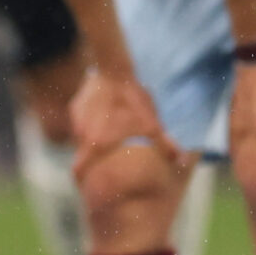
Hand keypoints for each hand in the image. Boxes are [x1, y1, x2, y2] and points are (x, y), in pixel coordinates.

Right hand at [67, 63, 185, 187]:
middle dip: (89, 163)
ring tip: (105, 138)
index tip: (87, 186)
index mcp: (96, 142)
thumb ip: (164, 142)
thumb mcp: (151, 121)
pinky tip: (102, 117)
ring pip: (80, 138)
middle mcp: (81, 133)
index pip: (79, 170)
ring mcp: (76, 119)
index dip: (82, 181)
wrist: (115, 68)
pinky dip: (89, 124)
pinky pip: (80, 121)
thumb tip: (180, 158)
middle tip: (100, 165)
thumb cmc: (132, 98)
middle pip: (79, 155)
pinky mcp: (75, 106)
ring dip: (90, 142)